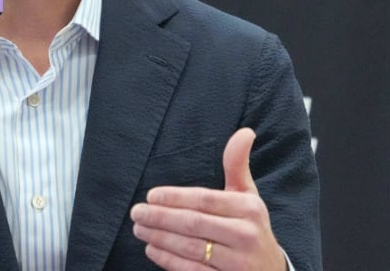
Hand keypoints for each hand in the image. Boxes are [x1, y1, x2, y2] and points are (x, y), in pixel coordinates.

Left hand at [130, 128, 285, 269]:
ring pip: (190, 249)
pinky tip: (152, 249)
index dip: (175, 197)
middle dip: (160, 217)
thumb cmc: (252, 228)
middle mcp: (246, 235)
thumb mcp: (249, 196)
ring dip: (159, 238)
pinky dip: (168, 260)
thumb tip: (244, 132)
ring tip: (139, 229)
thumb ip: (237, 165)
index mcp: (249, 209)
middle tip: (137, 212)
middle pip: (193, 224)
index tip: (151, 195)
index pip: (205, 200)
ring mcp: (237, 263)